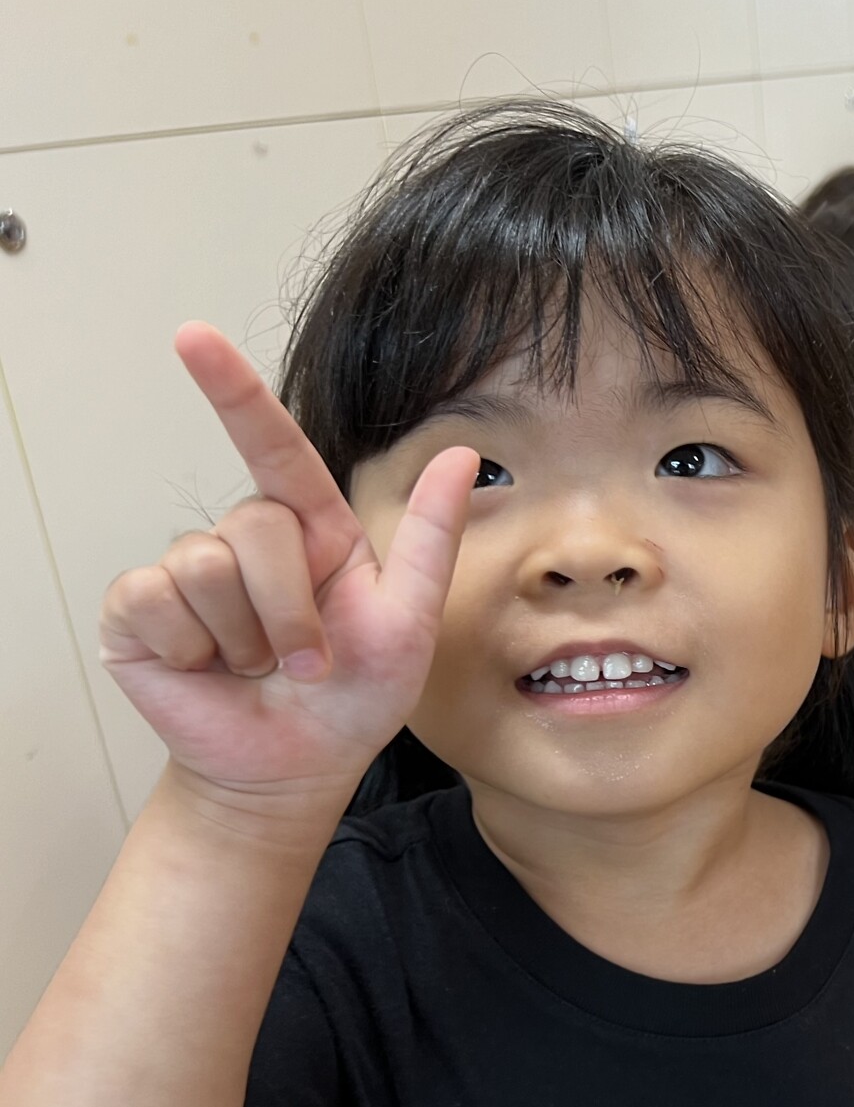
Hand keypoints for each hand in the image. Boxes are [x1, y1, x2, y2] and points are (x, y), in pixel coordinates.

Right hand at [98, 323, 475, 802]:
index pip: (273, 445)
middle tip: (308, 662)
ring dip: (247, 637)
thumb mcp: (410, 619)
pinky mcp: (139, 613)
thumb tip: (462, 454)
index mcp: (310, 531)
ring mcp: (186, 574)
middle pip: (255, 528)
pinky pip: (156, 600)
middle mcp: (245, 541)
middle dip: (290, 610)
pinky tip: (209, 671)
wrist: (296, 769)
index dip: (233, 390)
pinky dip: (194, 649)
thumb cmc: (356, 698)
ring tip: (261, 670)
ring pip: (206, 568)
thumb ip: (431, 537)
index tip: (193, 337)